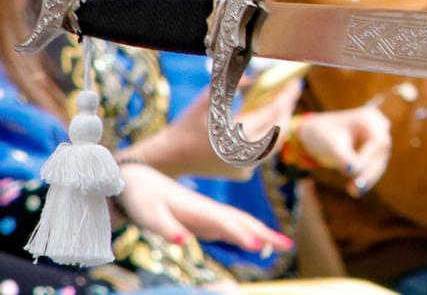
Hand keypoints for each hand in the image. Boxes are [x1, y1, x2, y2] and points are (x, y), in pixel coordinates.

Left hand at [116, 162, 292, 255]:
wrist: (136, 181)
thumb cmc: (142, 200)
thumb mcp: (149, 217)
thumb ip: (168, 230)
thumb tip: (185, 242)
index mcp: (199, 210)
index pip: (225, 224)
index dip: (241, 235)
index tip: (258, 247)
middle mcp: (209, 211)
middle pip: (243, 222)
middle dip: (266, 233)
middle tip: (288, 245)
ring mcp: (209, 213)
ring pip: (241, 223)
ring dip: (263, 232)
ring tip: (283, 244)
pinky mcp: (205, 218)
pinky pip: (233, 226)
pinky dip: (249, 232)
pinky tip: (255, 241)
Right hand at [125, 80, 299, 180]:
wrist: (170, 158)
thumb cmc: (186, 126)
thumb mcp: (207, 100)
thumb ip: (233, 84)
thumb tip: (258, 74)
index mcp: (236, 137)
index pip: (271, 113)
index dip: (285, 95)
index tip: (294, 81)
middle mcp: (244, 156)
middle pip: (280, 129)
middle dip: (288, 108)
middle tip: (292, 90)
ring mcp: (246, 167)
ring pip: (275, 142)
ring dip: (280, 121)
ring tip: (282, 102)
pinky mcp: (244, 172)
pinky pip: (264, 152)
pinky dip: (268, 135)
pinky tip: (268, 120)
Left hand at [290, 105, 391, 195]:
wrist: (315, 134)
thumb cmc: (322, 135)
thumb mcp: (331, 146)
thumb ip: (344, 158)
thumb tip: (354, 171)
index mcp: (370, 119)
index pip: (378, 142)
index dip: (368, 159)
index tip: (353, 174)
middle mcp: (378, 127)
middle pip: (382, 153)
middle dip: (370, 172)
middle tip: (356, 190)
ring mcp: (378, 139)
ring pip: (379, 161)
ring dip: (369, 178)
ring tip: (354, 192)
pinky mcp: (374, 151)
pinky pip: (374, 166)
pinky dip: (366, 177)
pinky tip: (355, 188)